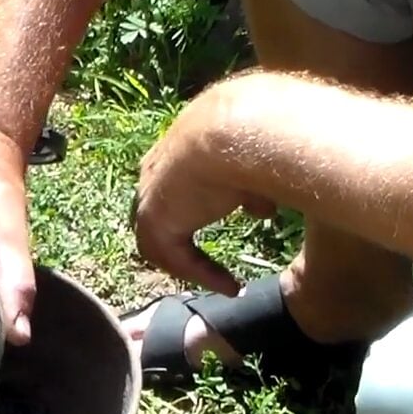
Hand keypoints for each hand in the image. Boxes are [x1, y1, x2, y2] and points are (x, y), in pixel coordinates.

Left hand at [132, 82, 276, 294]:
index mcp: (177, 149)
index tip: (223, 222)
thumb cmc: (257, 135)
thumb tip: (262, 211)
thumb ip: (252, 190)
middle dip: (180, 240)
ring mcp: (150, 194)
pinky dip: (200, 273)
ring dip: (190, 264)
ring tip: (222, 283)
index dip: (196, 206)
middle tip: (206, 265)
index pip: (176, 185)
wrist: (241, 128)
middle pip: (160, 213)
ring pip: (159, 240)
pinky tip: (229, 285)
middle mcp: (156, 169)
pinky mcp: (154, 218)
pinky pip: (172, 256)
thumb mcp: (257, 165)